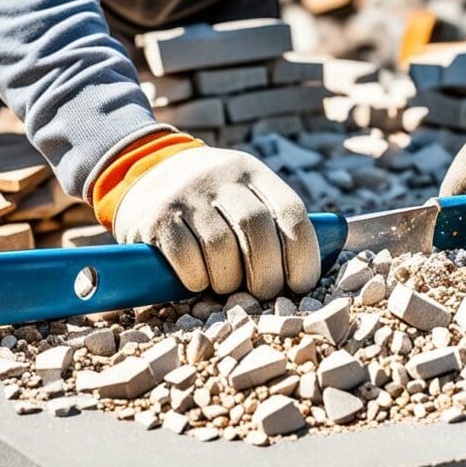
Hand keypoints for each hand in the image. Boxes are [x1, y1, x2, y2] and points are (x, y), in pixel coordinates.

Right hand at [94, 134, 319, 297]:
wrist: (145, 173)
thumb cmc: (211, 202)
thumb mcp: (244, 192)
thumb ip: (275, 221)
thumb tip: (319, 264)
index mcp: (253, 173)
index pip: (292, 214)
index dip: (303, 257)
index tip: (301, 285)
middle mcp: (222, 178)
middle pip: (258, 232)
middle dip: (267, 275)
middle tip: (262, 293)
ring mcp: (187, 194)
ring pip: (221, 248)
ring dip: (228, 281)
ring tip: (224, 285)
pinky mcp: (157, 217)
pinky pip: (186, 258)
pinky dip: (197, 279)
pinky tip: (197, 280)